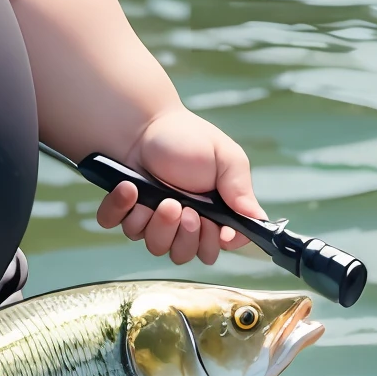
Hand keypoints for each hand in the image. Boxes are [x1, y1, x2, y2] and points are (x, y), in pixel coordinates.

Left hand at [94, 108, 264, 265]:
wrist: (144, 122)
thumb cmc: (187, 137)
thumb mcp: (225, 157)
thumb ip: (241, 189)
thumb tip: (258, 219)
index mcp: (210, 213)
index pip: (216, 247)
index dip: (214, 244)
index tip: (215, 229)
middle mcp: (181, 221)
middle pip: (184, 253)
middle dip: (185, 236)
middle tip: (186, 210)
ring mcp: (151, 217)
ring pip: (154, 245)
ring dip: (157, 224)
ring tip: (161, 198)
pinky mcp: (124, 210)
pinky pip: (118, 225)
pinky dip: (121, 209)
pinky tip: (130, 188)